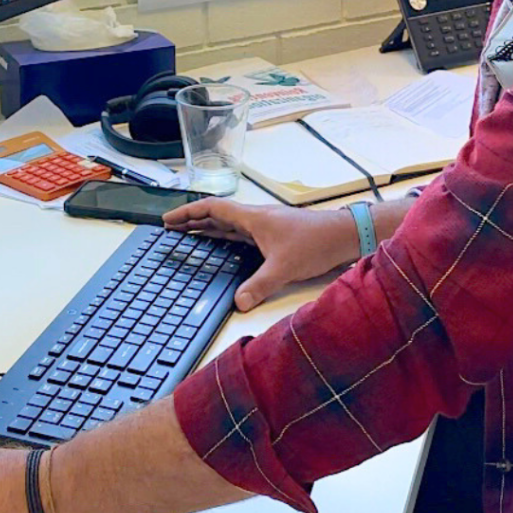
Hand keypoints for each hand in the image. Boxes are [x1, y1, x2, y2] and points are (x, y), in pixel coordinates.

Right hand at [163, 198, 359, 309]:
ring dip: (207, 229)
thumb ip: (259, 286)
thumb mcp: (283, 267)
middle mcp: (256, 219)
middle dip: (192, 221)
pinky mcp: (273, 237)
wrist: (343, 235)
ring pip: (228, 225)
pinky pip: (240, 235)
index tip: (168, 221)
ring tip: (188, 236)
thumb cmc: (314, 243)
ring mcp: (265, 227)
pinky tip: (221, 247)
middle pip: (216, 216)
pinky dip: (224, 238)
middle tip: (170, 230)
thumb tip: (238, 303)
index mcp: (253, 218)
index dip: (188, 213)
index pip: (212, 209)